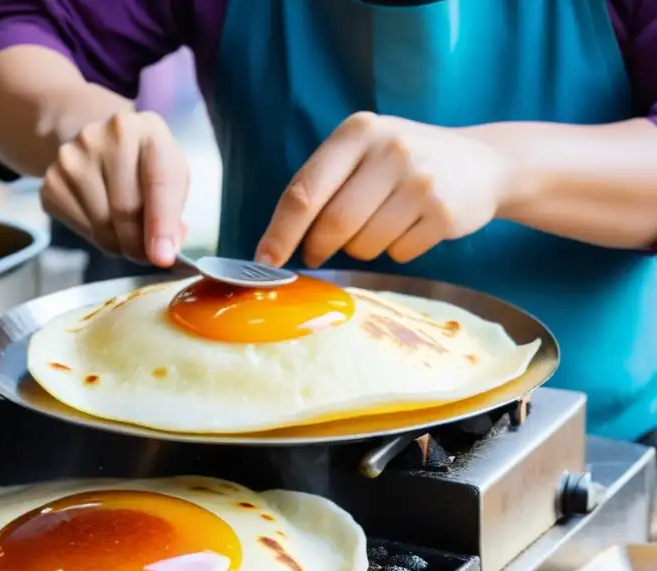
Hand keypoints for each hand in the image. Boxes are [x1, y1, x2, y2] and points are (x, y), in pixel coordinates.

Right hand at [40, 111, 188, 266]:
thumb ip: (173, 210)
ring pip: (101, 224)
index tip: (163, 258)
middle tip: (147, 255)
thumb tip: (164, 250)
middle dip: (138, 243)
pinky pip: (79, 228)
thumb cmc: (143, 163)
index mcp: (146, 130)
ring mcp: (72, 157)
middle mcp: (106, 136)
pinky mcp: (51, 181)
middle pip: (125, 209)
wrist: (99, 144)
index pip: (158, 181)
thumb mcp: (171, 174)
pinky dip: (97, 238)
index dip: (161, 224)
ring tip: (126, 236)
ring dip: (118, 244)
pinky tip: (104, 224)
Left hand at [256, 112, 515, 267]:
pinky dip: (394, 251)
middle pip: (333, 224)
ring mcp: (421, 181)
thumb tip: (276, 243)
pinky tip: (411, 227)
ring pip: (363, 245)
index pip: (304, 192)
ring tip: (380, 225)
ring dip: (361, 249)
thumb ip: (323, 185)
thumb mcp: (363, 153)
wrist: (483, 162)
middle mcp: (390, 150)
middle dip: (318, 248)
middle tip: (317, 254)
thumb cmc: (403, 164)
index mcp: (357, 132)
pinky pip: (397, 253)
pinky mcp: (444, 212)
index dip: (280, 233)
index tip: (265, 260)